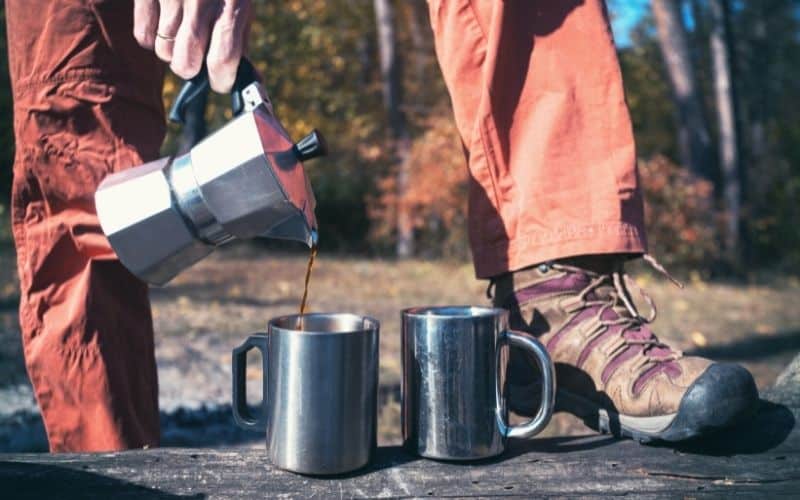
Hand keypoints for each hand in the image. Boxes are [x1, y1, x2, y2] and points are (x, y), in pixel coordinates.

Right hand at [133, 0, 251, 91]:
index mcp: (233, 6)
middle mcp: (201, 0)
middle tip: (194, 59)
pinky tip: (163, 23)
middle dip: (190, 69)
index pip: (222, 60)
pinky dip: (151, 38)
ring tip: (179, 32)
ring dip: (171, 52)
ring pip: (163, 53)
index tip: (218, 81)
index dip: (220, 80)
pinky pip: (143, 36)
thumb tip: (249, 83)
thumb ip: (239, 42)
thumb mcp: (240, 5)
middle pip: (186, 64)